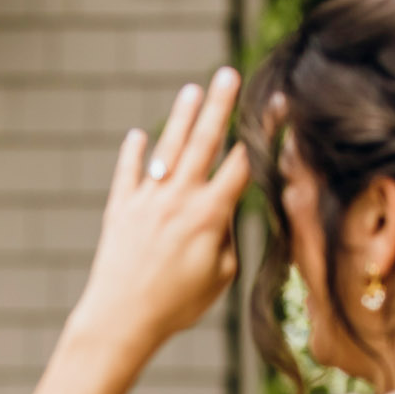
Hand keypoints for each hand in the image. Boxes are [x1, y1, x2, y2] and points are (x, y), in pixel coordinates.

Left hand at [68, 66, 251, 364]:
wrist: (120, 320)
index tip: (275, 105)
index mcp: (209, 214)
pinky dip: (133, 154)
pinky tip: (138, 136)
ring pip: (167, 149)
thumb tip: (222, 211)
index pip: (241, 164)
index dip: (260, 133)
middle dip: (219, 105)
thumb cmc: (177, 305)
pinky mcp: (119, 210)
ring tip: (192, 89)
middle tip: (228, 73)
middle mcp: (178, 198)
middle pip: (203, 142)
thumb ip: (225, 236)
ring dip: (181, 117)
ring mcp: (146, 201)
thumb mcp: (220, 276)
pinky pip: (127, 175)